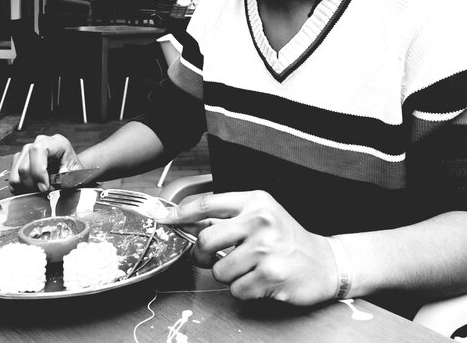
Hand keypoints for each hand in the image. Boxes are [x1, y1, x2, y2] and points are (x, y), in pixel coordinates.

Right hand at [8, 134, 82, 193]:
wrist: (70, 168)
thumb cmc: (72, 170)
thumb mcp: (74, 175)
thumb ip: (66, 180)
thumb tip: (51, 187)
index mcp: (57, 142)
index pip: (39, 150)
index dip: (38, 170)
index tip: (44, 187)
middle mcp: (41, 142)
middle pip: (24, 165)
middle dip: (33, 184)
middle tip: (43, 191)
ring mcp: (29, 149)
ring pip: (16, 173)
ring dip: (26, 186)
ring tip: (39, 189)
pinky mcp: (20, 158)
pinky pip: (12, 176)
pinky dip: (20, 187)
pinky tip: (32, 187)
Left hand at [155, 190, 337, 304]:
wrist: (325, 262)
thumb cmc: (288, 238)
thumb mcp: (262, 215)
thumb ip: (230, 216)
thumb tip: (190, 223)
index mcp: (255, 201)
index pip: (209, 203)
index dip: (182, 212)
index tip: (167, 219)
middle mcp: (260, 220)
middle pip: (206, 239)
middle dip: (203, 254)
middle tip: (213, 258)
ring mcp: (266, 248)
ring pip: (220, 270)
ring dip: (230, 275)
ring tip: (250, 268)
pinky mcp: (270, 275)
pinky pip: (236, 289)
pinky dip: (244, 290)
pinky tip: (261, 280)